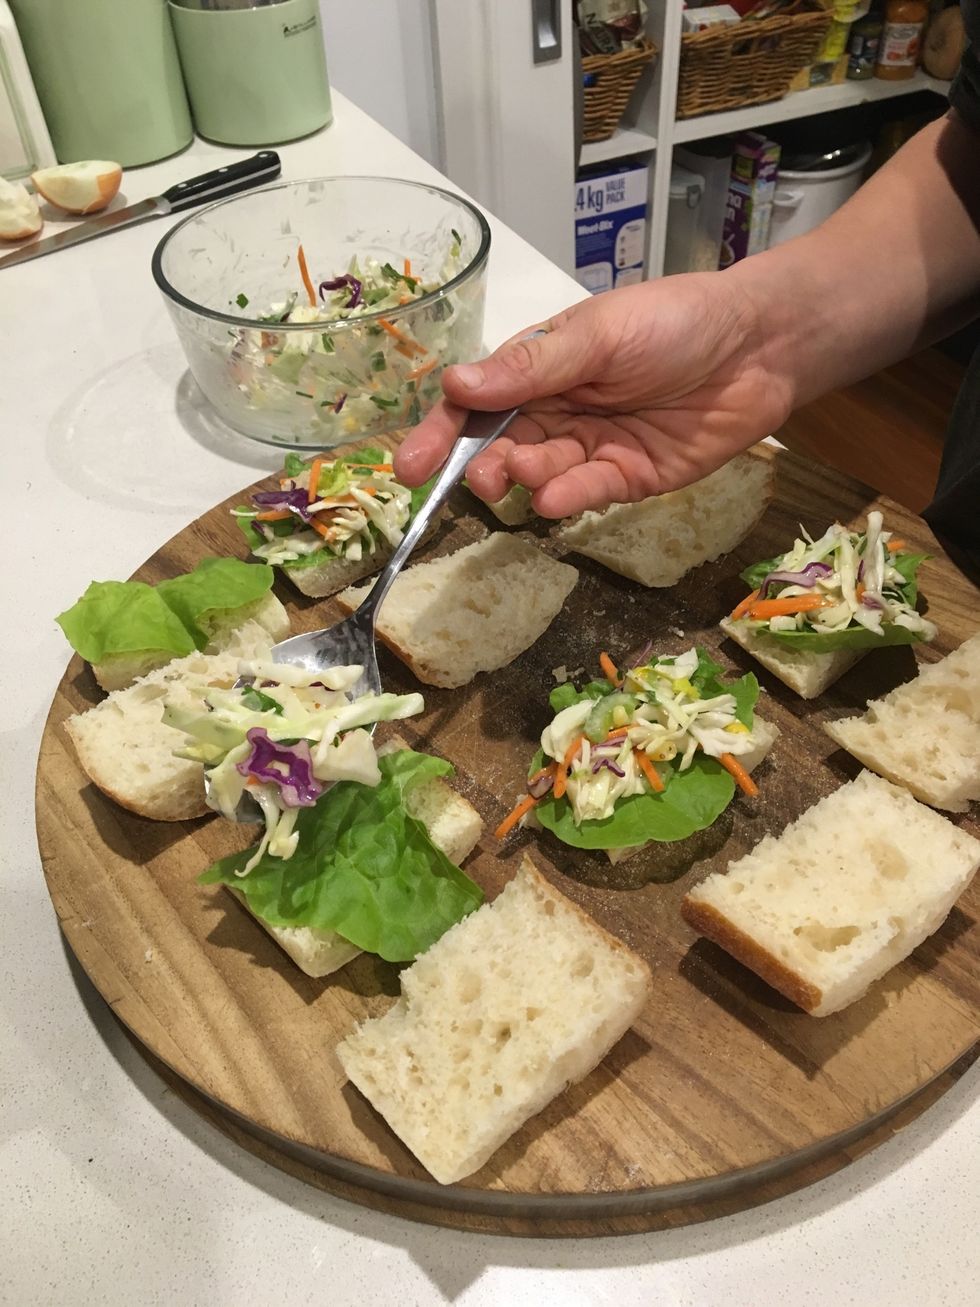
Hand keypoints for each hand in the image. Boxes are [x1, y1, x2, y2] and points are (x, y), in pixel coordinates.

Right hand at [393, 274, 793, 516]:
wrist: (760, 347)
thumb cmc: (675, 323)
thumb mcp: (598, 335)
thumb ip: (530, 369)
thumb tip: (454, 386)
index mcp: (539, 367)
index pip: (475, 404)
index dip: (440, 435)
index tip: (410, 468)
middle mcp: (557, 409)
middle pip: (499, 447)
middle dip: (483, 465)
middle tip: (482, 479)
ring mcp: (590, 447)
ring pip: (539, 474)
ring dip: (527, 478)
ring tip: (531, 473)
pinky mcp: (627, 479)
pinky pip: (585, 493)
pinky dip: (567, 498)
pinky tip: (557, 497)